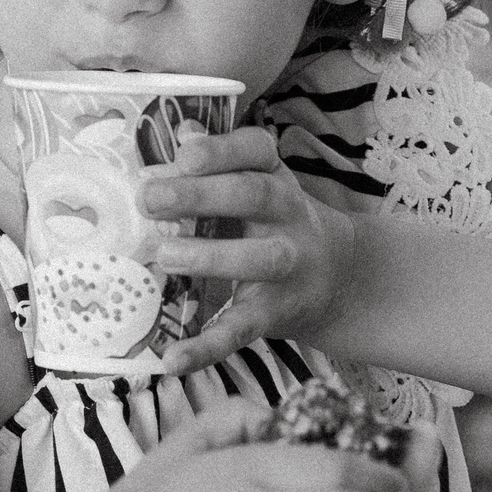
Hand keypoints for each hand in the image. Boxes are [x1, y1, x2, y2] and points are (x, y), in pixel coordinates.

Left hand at [139, 128, 356, 375]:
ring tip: (163, 255)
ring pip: (258, 259)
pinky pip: (241, 330)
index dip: (221, 149)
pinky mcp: (276, 313)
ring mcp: (288, 266)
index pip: (258, 150)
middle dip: (202, 194)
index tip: (182, 153)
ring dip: (212, 257)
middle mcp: (289, 216)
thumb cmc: (275, 222)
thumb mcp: (257, 184)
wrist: (341, 278)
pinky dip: (206, 348)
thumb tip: (181, 132)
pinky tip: (171, 359)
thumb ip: (220, 163)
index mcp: (276, 177)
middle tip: (150, 198)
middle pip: (254, 196)